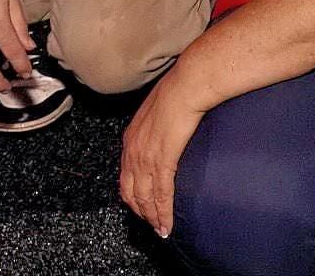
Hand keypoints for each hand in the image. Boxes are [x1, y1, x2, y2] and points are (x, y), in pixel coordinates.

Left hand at [120, 69, 208, 237]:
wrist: (188, 83)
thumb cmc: (181, 89)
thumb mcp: (161, 109)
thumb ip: (160, 125)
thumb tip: (170, 130)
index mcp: (132, 138)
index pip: (126, 176)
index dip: (133, 195)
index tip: (143, 207)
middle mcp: (133, 150)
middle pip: (130, 192)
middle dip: (141, 211)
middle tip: (152, 224)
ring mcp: (145, 157)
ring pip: (144, 198)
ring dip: (152, 217)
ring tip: (161, 230)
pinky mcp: (162, 161)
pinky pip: (161, 194)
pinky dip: (163, 213)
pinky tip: (167, 224)